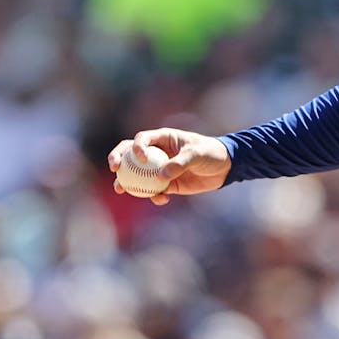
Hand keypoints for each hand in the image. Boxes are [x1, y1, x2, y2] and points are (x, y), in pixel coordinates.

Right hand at [108, 128, 230, 205]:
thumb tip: (161, 176)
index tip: (139, 156)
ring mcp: (160, 169)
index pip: (142, 139)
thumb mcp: (197, 154)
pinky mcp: (167, 184)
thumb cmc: (211, 153)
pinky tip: (161, 199)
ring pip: (137, 175)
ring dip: (126, 182)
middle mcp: (158, 152)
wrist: (224, 168)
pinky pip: (154, 191)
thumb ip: (180, 163)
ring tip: (120, 189)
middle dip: (117, 159)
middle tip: (114, 169)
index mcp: (163, 138)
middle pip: (130, 154)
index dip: (135, 146)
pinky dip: (154, 196)